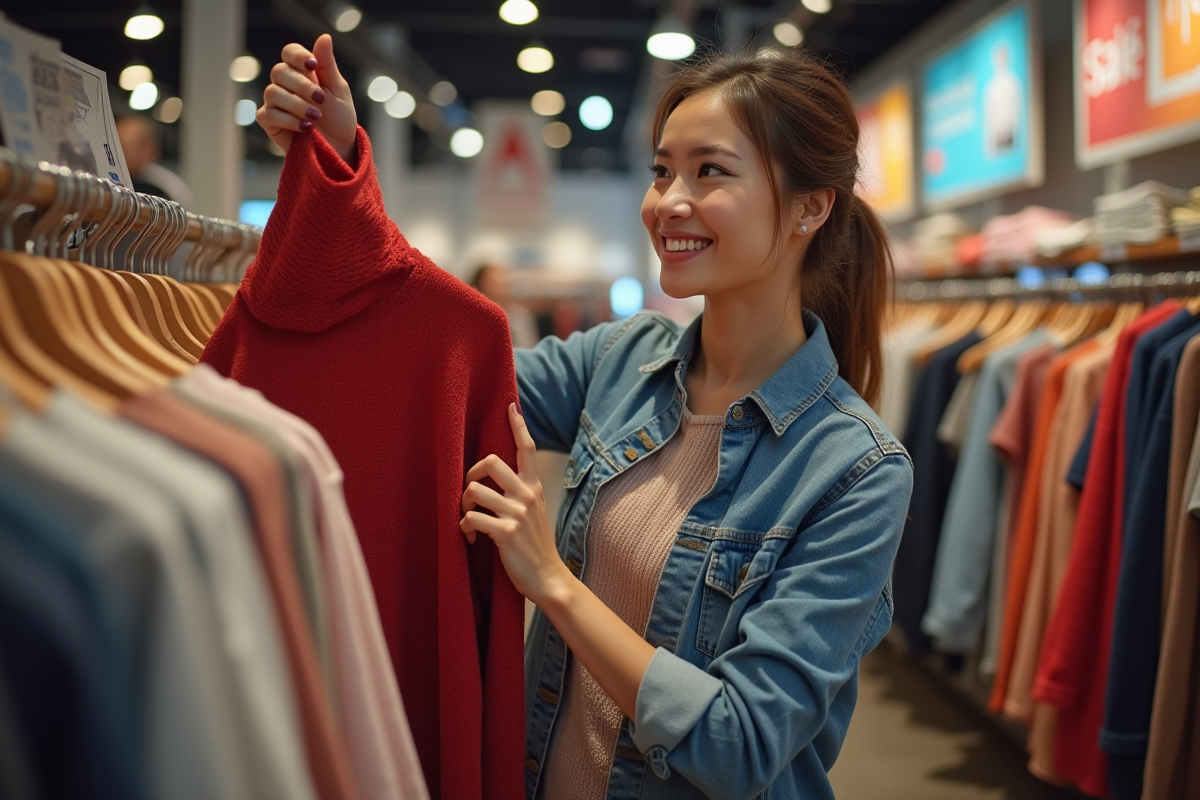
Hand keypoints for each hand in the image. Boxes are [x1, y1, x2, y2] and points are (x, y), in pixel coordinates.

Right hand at [257, 34, 357, 161]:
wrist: (340, 148)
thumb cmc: (340, 119)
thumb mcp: (338, 90)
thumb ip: (327, 65)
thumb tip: (324, 36)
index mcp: (303, 72)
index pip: (289, 52)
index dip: (297, 56)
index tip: (313, 65)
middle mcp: (286, 85)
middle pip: (279, 71)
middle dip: (302, 85)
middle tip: (321, 99)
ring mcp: (276, 103)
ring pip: (272, 92)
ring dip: (297, 104)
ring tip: (316, 117)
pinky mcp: (270, 122)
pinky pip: (267, 114)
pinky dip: (287, 120)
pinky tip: (305, 128)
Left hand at [461, 404, 571, 604]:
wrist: (548, 577)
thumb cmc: (536, 545)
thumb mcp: (535, 512)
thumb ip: (521, 493)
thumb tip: (497, 480)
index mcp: (533, 487)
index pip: (528, 449)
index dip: (518, 425)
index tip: (510, 406)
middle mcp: (527, 495)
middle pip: (490, 462)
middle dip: (471, 473)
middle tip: (469, 492)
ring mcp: (517, 513)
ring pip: (474, 490)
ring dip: (463, 506)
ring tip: (468, 521)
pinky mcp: (506, 533)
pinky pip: (471, 518)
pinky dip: (465, 528)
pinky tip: (471, 538)